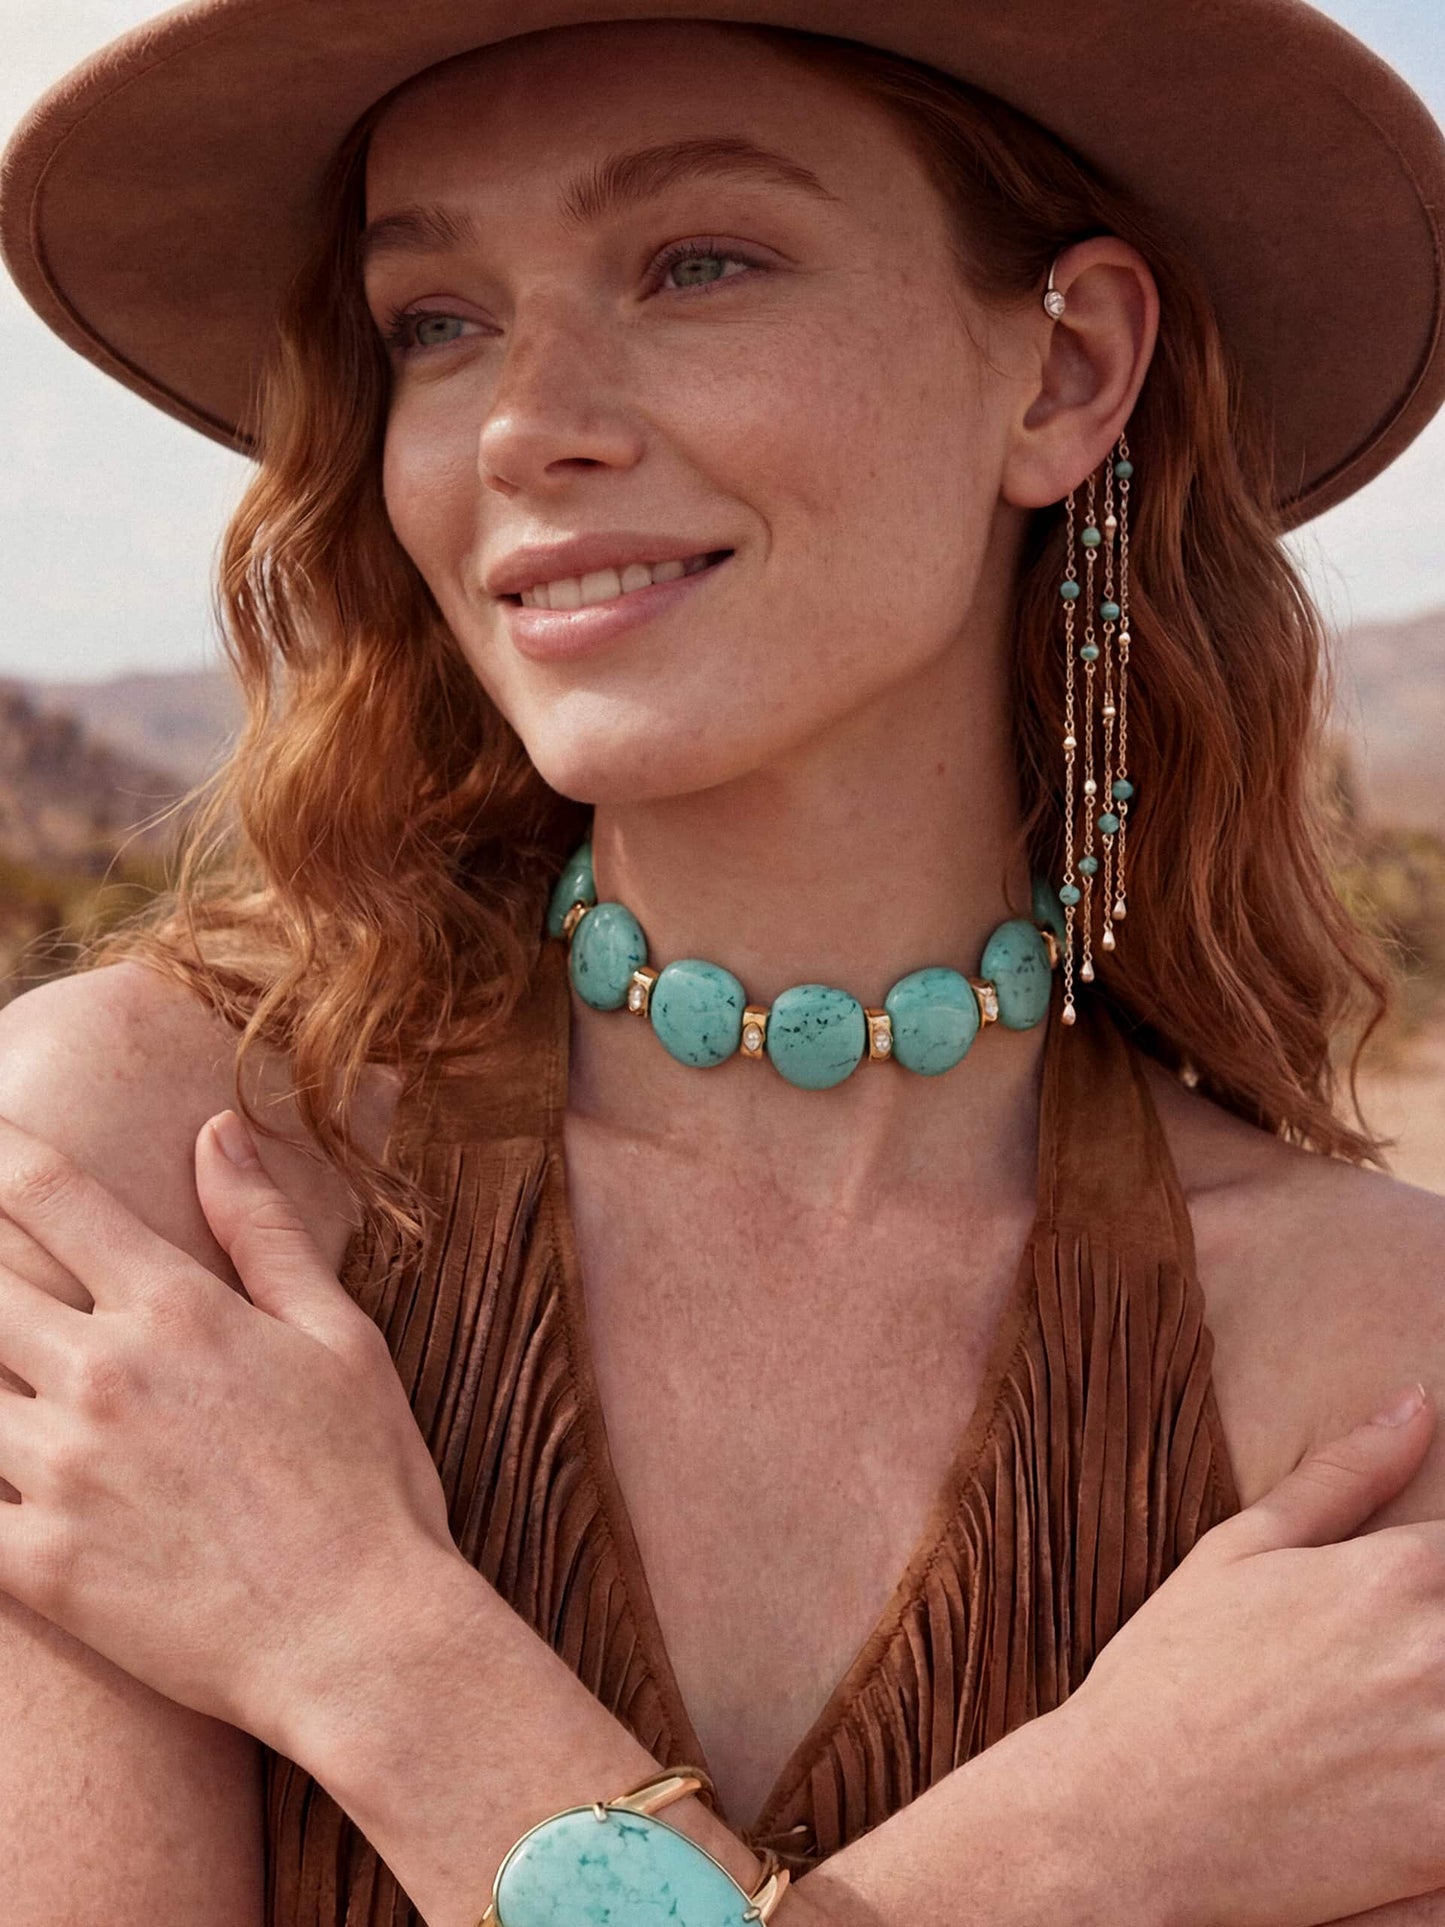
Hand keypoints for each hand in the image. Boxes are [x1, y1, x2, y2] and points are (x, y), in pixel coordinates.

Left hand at [0, 1107, 455, 1754]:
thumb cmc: (369, 1480)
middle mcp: (104, 1377)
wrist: (360, 1637)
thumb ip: (263, 1230)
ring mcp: (62, 1473)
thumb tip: (217, 1129)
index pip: (50, 1197)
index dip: (1, 1154)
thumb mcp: (340, 1335)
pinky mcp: (38, 1565)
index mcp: (176, 1310)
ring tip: (2, 1363)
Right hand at [1051, 1387, 1444, 1926]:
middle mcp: (1442, 1651)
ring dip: (1443, 1706)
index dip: (1441, 1584)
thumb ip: (1343, 1475)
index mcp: (1401, 1572)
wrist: (1129, 1818)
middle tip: (1383, 1675)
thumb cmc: (1172, 1674)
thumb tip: (1419, 1403)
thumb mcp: (1239, 1552)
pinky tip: (1401, 1778)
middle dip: (1440, 1647)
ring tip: (1394, 1723)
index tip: (1410, 1619)